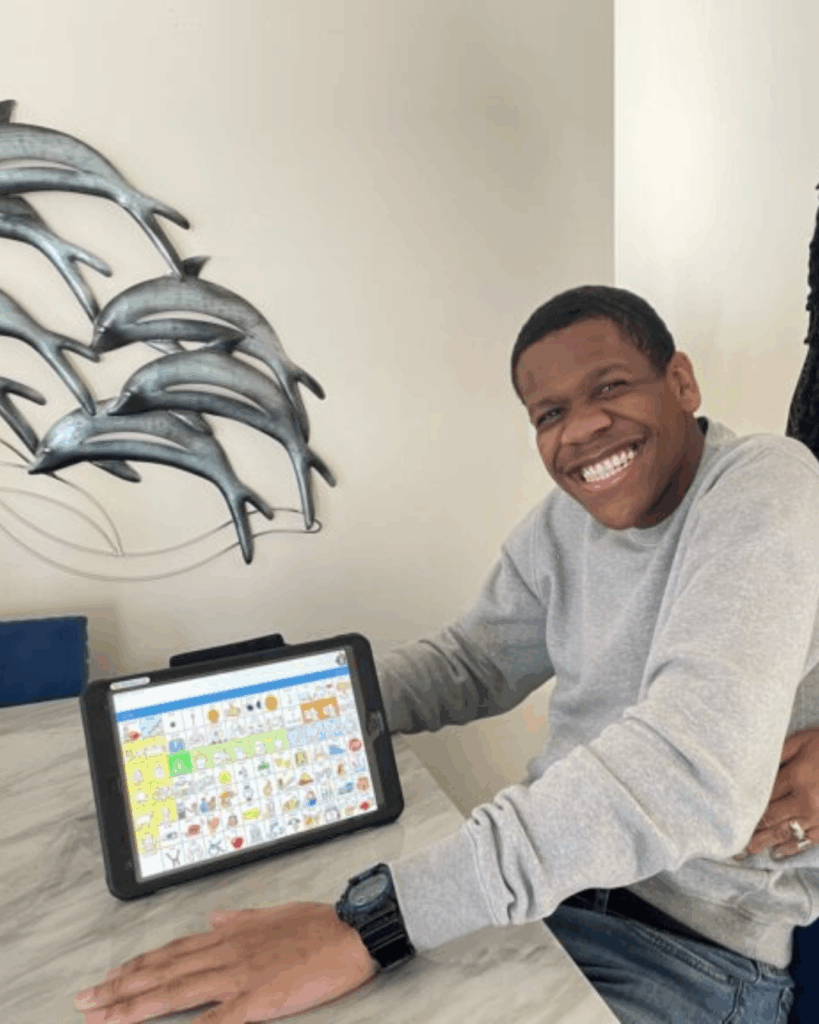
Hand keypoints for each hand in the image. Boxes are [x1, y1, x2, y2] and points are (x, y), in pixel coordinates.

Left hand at [73, 902, 377, 1023]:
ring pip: (176, 992)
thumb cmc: (316, 924)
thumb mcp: (272, 914)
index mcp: (230, 934)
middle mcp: (226, 952)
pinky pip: (215, 1019)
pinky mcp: (257, 1000)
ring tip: (103, 1017)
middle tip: (85, 1001)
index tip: (108, 977)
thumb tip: (213, 918)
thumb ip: (239, 919)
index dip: (137, 965)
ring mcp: (239, 976)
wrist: (351, 933)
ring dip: (135, 1006)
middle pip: (163, 972)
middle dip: (120, 988)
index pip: (172, 951)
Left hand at [735, 728, 818, 860]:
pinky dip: (792, 847)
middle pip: (770, 819)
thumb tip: (754, 764)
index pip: (762, 797)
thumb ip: (779, 752)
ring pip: (787, 833)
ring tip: (747, 850)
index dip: (744, 808)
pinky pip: (809, 840)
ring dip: (766, 842)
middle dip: (750, 831)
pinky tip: (779, 852)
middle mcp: (807, 801)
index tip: (727, 815)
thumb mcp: (803, 739)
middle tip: (729, 841)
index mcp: (796, 777)